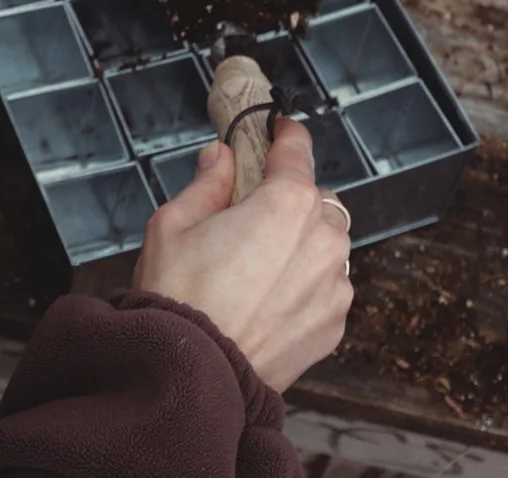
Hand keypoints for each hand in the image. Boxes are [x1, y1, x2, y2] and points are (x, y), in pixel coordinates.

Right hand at [133, 119, 353, 391]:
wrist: (194, 377)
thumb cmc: (178, 297)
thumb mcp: (173, 225)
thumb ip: (206, 183)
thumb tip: (220, 158)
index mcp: (287, 202)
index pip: (297, 150)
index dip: (284, 136)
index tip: (277, 130)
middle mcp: (324, 237)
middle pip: (315, 199)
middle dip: (288, 200)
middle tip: (250, 216)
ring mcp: (335, 283)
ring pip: (326, 244)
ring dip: (301, 244)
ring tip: (257, 268)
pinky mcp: (335, 322)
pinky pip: (326, 287)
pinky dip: (305, 285)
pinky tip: (267, 300)